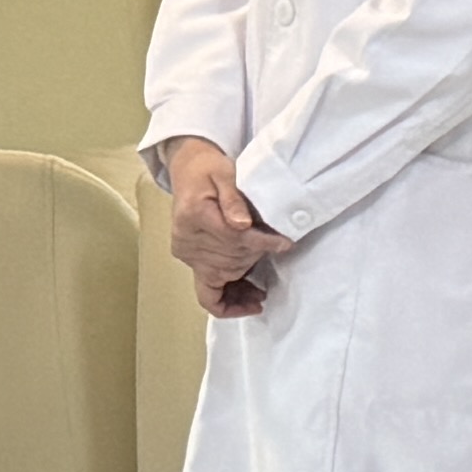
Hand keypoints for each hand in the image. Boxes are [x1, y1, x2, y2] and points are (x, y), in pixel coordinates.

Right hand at [153, 140, 278, 316]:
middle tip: (276, 255)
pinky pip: (206, 292)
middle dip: (256, 260)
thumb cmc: (210, 168)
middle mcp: (186, 239)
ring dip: (245, 284)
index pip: (234, 237)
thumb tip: (243, 225)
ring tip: (263, 291)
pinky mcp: (188, 259)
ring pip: (221, 280)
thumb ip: (234, 198)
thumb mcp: (225, 172)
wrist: (188, 170)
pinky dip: (227, 302)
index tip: (285, 244)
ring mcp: (186, 253)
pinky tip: (249, 303)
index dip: (263, 243)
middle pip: (230, 261)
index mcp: (194, 214)